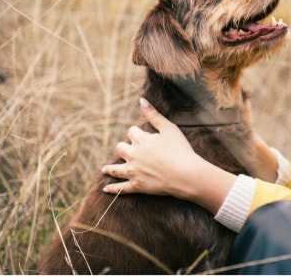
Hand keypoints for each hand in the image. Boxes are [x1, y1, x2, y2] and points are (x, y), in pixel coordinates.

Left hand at [101, 98, 236, 211]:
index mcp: (141, 140)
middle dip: (123, 147)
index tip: (142, 135)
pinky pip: (121, 188)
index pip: (131, 132)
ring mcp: (133, 172)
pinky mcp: (137, 186)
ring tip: (104, 169)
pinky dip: (112, 189)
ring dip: (109, 168)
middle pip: (120, 148)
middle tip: (127, 150)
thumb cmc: (180, 150)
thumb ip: (154, 115)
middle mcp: (133, 155)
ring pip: (116, 169)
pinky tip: (105, 189)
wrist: (186, 174)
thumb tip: (141, 100)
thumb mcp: (169, 128)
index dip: (136, 133)